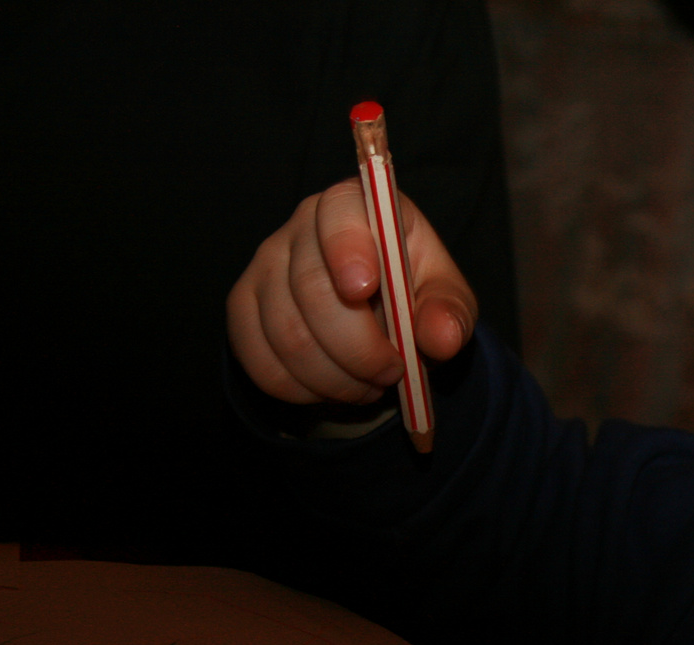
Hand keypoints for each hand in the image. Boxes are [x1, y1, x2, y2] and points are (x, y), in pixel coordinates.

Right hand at [226, 179, 476, 404]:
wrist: (378, 317)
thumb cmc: (413, 293)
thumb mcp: (445, 297)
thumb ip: (449, 311)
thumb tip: (441, 337)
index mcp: (355, 205)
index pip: (339, 213)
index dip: (347, 249)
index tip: (364, 289)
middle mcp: (300, 226)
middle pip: (312, 290)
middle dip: (358, 349)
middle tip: (392, 372)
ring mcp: (264, 267)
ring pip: (288, 336)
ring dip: (336, 379)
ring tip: (370, 385)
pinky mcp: (243, 309)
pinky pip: (261, 363)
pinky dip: (302, 390)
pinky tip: (333, 388)